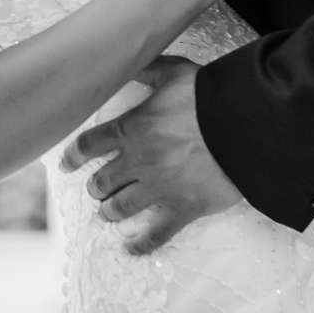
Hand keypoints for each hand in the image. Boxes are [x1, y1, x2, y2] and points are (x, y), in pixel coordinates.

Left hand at [69, 57, 244, 255]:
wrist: (247, 127)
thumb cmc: (211, 98)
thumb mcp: (176, 73)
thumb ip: (148, 70)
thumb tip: (130, 63)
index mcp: (133, 128)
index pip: (90, 145)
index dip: (74, 155)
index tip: (66, 164)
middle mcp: (140, 161)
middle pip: (102, 181)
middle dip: (96, 186)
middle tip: (97, 188)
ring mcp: (160, 187)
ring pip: (121, 208)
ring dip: (110, 211)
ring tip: (108, 212)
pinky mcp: (183, 208)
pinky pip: (157, 233)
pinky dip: (142, 244)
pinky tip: (131, 249)